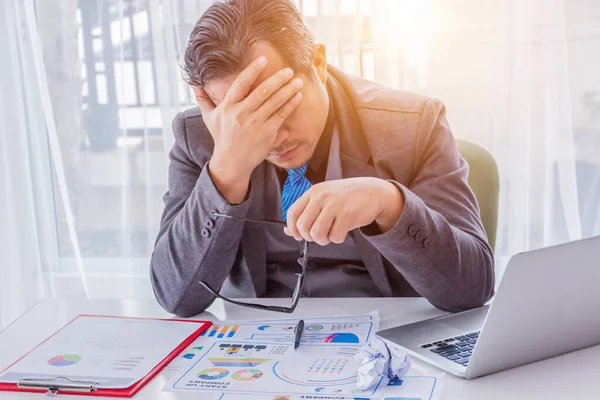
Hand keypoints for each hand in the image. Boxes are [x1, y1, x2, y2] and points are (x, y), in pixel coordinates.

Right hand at [196, 56, 303, 182]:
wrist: (231, 162)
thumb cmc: (221, 137)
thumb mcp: (209, 118)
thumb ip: (203, 99)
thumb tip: (194, 83)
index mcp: (228, 107)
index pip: (240, 84)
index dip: (252, 70)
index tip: (263, 59)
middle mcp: (241, 114)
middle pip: (262, 92)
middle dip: (277, 79)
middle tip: (289, 70)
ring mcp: (255, 124)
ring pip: (274, 102)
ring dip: (288, 90)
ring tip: (298, 81)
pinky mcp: (266, 133)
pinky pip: (280, 116)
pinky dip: (290, 105)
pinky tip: (297, 96)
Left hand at [283, 178, 404, 245]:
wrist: (373, 192)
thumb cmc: (346, 197)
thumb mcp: (324, 198)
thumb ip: (306, 212)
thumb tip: (287, 231)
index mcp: (314, 191)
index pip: (293, 212)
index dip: (292, 228)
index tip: (298, 235)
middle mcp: (322, 197)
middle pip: (303, 226)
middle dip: (308, 237)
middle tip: (318, 236)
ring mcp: (335, 206)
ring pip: (317, 234)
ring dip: (322, 240)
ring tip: (329, 235)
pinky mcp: (348, 216)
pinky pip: (334, 237)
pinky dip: (337, 239)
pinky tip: (342, 231)